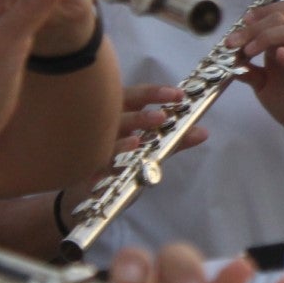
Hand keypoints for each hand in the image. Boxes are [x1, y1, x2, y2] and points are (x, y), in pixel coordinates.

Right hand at [58, 83, 204, 220]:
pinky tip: (107, 172)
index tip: (179, 95)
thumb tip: (203, 132)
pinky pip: (88, 168)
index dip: (155, 94)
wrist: (83, 188)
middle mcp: (101, 125)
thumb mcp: (147, 146)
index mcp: (117, 111)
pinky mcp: (80, 171)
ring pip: (101, 141)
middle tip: (161, 117)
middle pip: (118, 116)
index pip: (135, 96)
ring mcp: (88, 147)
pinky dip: (98, 168)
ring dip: (119, 142)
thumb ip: (174, 140)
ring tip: (137, 142)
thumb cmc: (118, 156)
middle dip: (139, 117)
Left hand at [223, 2, 283, 146]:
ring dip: (268, 36)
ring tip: (249, 51)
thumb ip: (251, 74)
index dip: (260, 13)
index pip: (277, 18)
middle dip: (253, 27)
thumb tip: (230, 62)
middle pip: (280, 21)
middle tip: (231, 42)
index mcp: (281, 50)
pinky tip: (280, 55)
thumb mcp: (265, 88)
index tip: (241, 22)